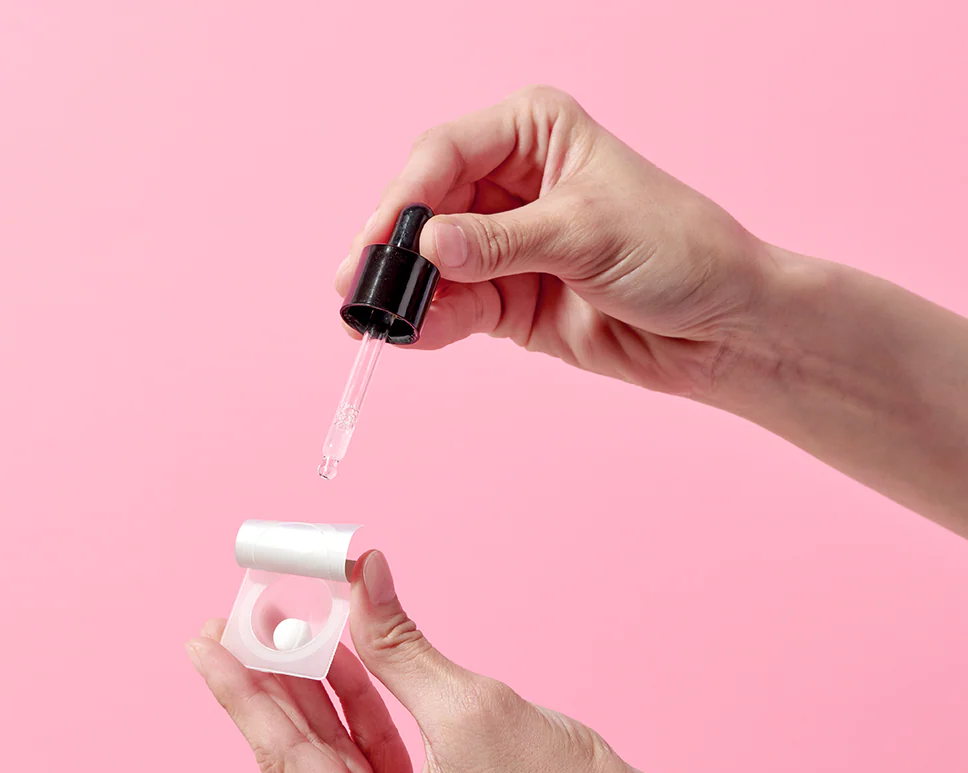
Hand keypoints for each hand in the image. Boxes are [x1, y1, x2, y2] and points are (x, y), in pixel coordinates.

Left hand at [186, 550, 663, 772]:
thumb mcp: (472, 708)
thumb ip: (398, 644)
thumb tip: (360, 579)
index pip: (288, 760)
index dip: (243, 690)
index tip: (205, 639)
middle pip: (306, 764)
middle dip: (277, 685)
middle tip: (242, 620)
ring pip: (337, 767)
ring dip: (320, 698)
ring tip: (290, 628)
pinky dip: (360, 723)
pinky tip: (341, 666)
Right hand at [334, 85, 773, 397]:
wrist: (718, 326)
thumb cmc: (675, 252)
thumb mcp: (584, 234)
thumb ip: (499, 244)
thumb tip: (425, 249)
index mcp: (534, 133)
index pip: (446, 153)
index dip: (407, 196)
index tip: (382, 239)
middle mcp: (512, 183)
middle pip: (428, 209)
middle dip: (394, 248)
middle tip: (357, 286)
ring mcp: (506, 245)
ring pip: (434, 263)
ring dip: (405, 291)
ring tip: (374, 319)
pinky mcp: (508, 298)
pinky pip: (457, 307)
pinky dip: (433, 322)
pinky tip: (412, 335)